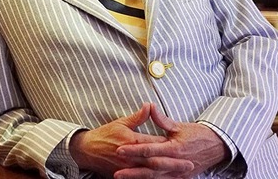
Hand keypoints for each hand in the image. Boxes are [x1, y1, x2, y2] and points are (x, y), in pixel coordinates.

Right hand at [70, 103, 193, 177]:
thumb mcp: (121, 123)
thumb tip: (149, 105)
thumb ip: (138, 117)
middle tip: (190, 164)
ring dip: (167, 174)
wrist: (87, 150)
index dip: (169, 145)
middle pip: (156, 161)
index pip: (154, 143)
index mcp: (131, 141)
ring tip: (182, 175)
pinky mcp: (124, 175)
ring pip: (150, 173)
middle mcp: (130, 157)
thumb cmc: (104, 135)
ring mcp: (127, 168)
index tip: (184, 145)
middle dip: (174, 164)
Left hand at [115, 104, 226, 177]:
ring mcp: (179, 174)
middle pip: (151, 169)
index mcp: (174, 148)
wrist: (217, 147)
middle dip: (133, 171)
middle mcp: (176, 163)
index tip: (120, 150)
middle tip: (117, 172)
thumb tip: (149, 106)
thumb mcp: (179, 125)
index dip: (134, 150)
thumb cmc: (197, 134)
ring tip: (123, 178)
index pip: (150, 150)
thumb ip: (162, 119)